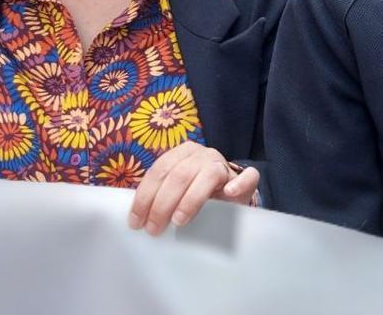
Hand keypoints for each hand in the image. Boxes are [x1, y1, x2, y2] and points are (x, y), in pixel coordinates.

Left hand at [127, 141, 258, 235]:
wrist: (229, 195)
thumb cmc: (196, 195)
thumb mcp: (175, 191)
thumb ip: (160, 195)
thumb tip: (135, 219)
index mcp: (182, 154)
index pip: (159, 171)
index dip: (145, 196)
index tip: (136, 222)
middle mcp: (202, 154)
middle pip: (179, 175)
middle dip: (162, 204)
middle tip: (154, 229)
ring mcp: (223, 164)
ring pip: (207, 175)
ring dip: (190, 199)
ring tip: (178, 221)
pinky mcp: (245, 178)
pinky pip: (247, 177)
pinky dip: (238, 184)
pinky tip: (229, 193)